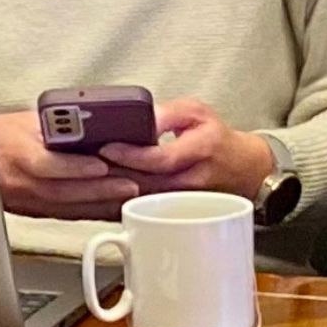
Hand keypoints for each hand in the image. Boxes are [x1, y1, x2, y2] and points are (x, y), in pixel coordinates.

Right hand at [0, 110, 139, 218]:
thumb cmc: (1, 136)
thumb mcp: (27, 120)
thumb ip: (60, 122)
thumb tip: (100, 118)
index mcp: (17, 151)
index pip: (44, 163)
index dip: (73, 167)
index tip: (101, 164)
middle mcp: (21, 180)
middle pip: (62, 190)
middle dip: (99, 189)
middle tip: (130, 185)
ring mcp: (29, 200)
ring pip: (67, 206)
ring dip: (100, 202)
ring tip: (127, 195)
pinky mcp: (36, 212)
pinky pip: (68, 214)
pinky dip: (93, 211)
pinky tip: (113, 208)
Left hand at [97, 98, 276, 202]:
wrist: (242, 170)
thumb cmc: (216, 139)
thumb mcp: (196, 112)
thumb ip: (167, 113)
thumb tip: (141, 117)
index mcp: (202, 149)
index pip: (161, 159)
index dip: (132, 155)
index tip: (106, 148)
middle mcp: (193, 180)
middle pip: (146, 183)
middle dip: (112, 174)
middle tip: (84, 162)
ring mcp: (184, 202)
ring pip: (142, 201)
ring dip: (112, 191)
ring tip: (86, 177)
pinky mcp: (175, 214)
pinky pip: (143, 211)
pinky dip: (118, 205)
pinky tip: (97, 196)